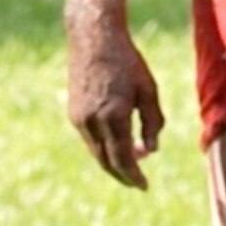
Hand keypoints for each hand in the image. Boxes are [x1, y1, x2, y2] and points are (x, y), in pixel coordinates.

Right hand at [67, 25, 165, 189]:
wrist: (94, 38)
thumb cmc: (128, 61)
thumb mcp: (148, 90)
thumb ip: (152, 122)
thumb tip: (151, 150)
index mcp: (114, 116)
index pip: (123, 159)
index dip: (134, 176)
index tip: (144, 187)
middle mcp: (93, 122)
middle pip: (107, 162)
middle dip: (123, 175)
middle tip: (137, 182)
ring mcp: (80, 118)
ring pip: (96, 151)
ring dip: (113, 160)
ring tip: (134, 159)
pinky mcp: (74, 112)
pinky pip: (89, 139)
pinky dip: (103, 146)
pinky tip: (117, 141)